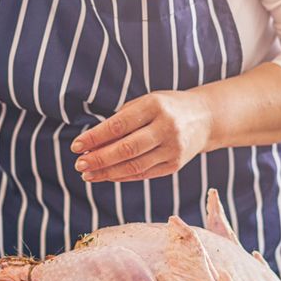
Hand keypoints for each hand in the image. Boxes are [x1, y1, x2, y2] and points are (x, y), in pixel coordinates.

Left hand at [70, 90, 212, 182]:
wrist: (205, 119)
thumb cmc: (166, 108)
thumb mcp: (145, 103)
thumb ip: (120, 121)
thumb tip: (91, 144)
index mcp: (155, 106)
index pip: (118, 125)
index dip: (95, 137)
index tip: (76, 145)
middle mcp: (166, 127)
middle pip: (126, 149)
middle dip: (99, 159)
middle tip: (79, 164)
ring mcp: (173, 148)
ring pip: (134, 166)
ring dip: (107, 172)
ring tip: (88, 174)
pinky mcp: (175, 165)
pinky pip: (144, 174)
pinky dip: (122, 176)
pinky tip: (107, 176)